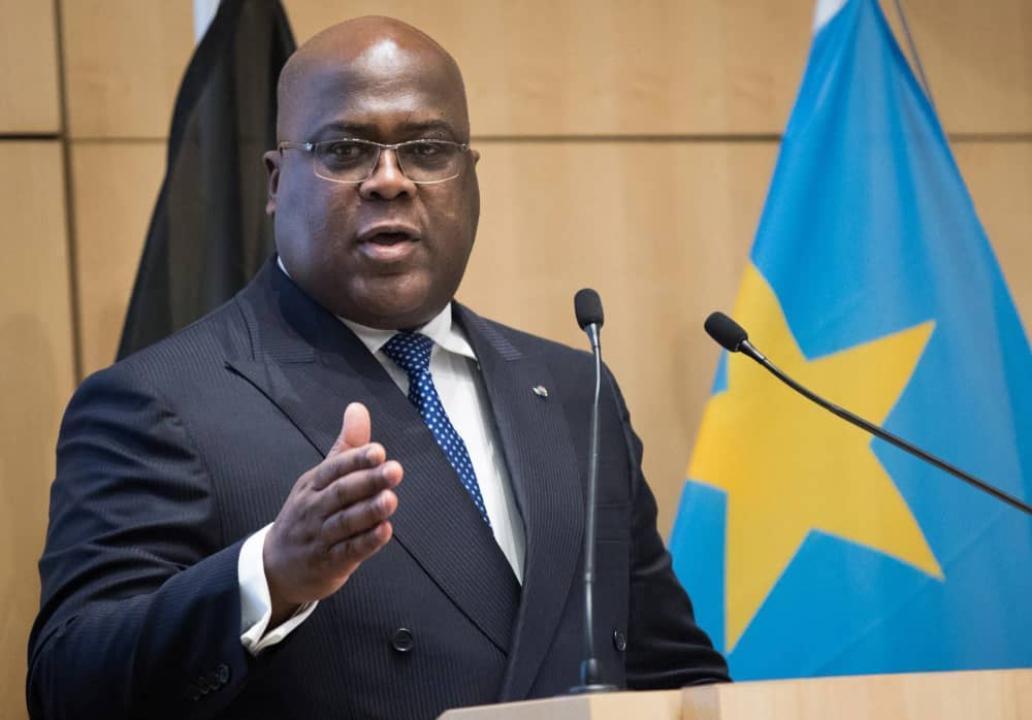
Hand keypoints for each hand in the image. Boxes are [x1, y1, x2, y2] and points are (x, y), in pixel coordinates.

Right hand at [263, 402, 402, 624]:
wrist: (276, 566)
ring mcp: (320, 536)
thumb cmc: (307, 514)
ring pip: (345, 522)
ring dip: (369, 511)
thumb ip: (346, 447)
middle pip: (341, 493)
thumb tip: (358, 408)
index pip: (334, 469)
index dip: (356, 459)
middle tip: (395, 470)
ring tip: (391, 499)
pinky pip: (348, 552)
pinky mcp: (329, 563)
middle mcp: (314, 508)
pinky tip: (385, 531)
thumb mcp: (320, 478)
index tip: (378, 451)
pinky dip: (367, 542)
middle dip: (368, 481)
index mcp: (313, 484)